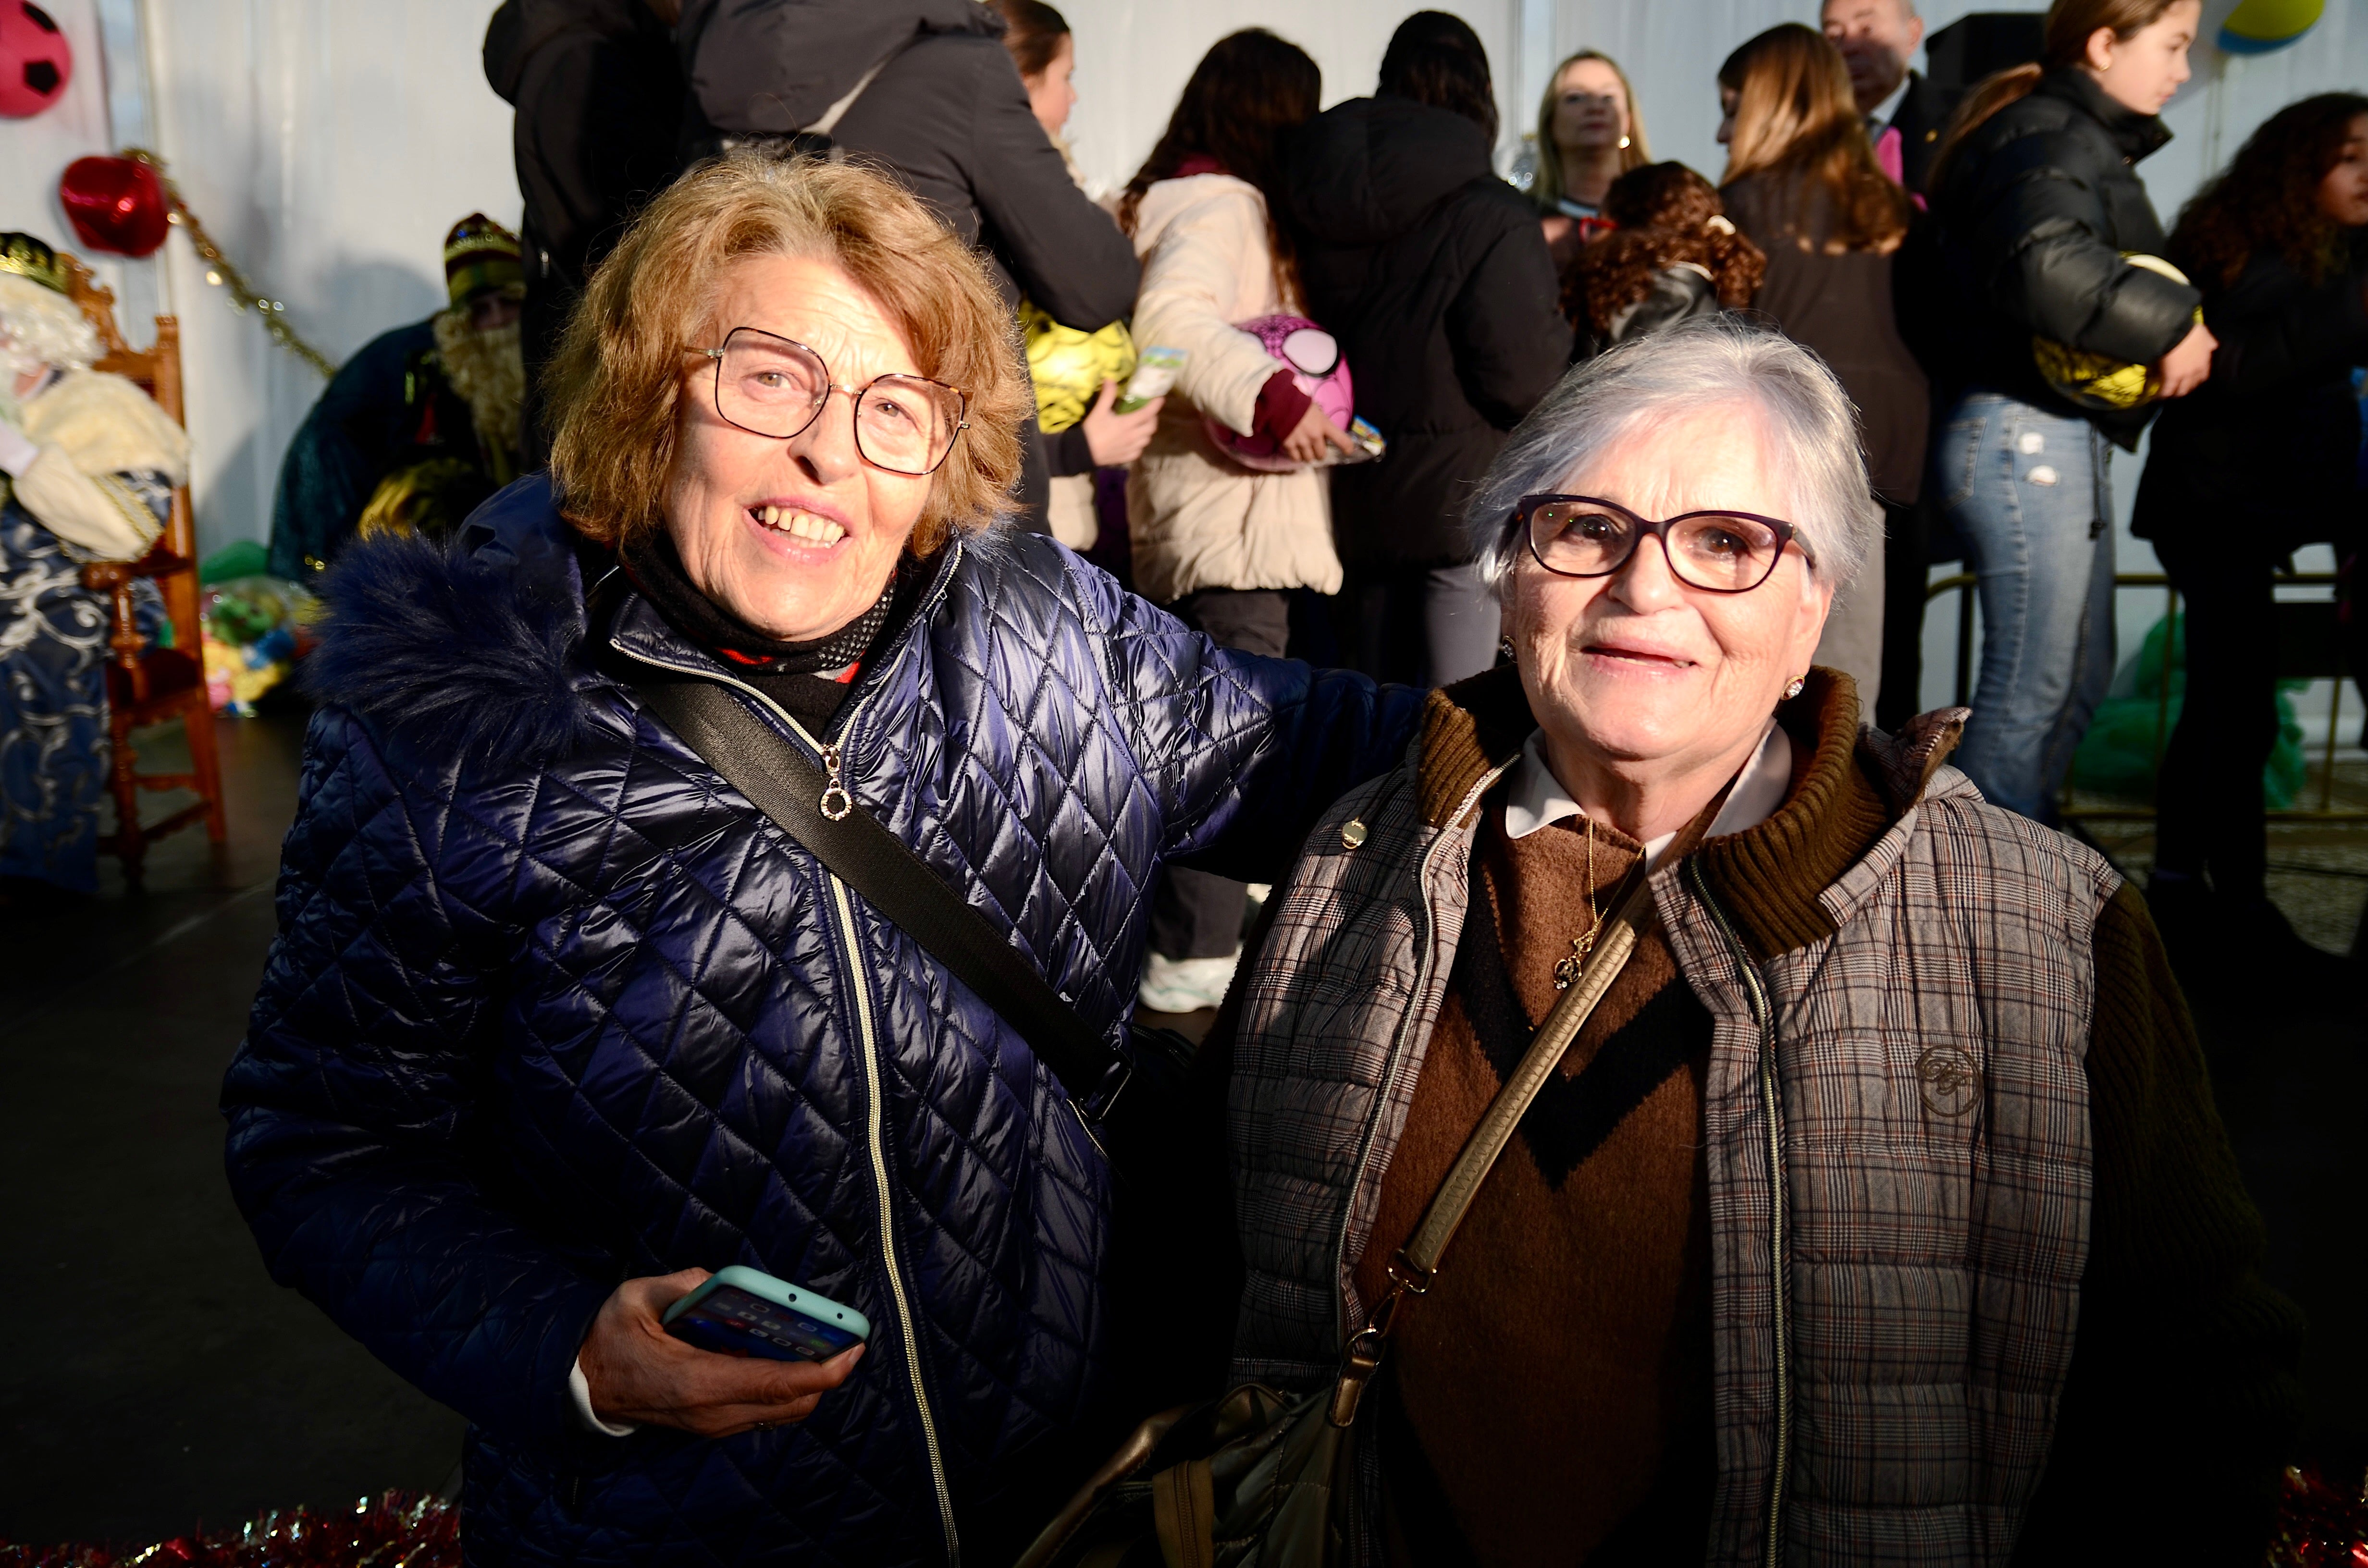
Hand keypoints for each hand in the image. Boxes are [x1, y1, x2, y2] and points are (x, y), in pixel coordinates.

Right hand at [576, 1268, 864, 1437]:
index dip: (824, 1369)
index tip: (855, 1346)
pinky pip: (767, 1410)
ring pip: (785, 1411)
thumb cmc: (609, 1340)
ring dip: (810, 1380)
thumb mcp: (634, 1300)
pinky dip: (787, 1386)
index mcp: (698, 1382)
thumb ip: (678, 1285)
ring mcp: (715, 1424)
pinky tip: (785, 1352)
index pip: (778, 1384)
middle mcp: (713, 1413)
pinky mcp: (715, 1425)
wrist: (584, 1387)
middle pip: (794, 1402)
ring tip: (822, 1339)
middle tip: (844, 1334)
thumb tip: (717, 1280)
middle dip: (827, 1372)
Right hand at [1079, 378, 1161, 466]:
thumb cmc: (1092, 430)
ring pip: (1147, 440)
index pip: (1148, 413)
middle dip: (1153, 418)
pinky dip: (1140, 444)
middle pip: (1151, 427)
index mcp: (1128, 423)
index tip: (1160, 398)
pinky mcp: (1126, 457)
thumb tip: (1110, 379)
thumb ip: (1107, 395)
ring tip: (1142, 426)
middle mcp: (1133, 437)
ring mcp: (1131, 448)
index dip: (1156, 405)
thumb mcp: (1099, 411)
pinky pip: (1139, 450)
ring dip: (1147, 431)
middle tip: (1148, 412)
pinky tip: (1134, 440)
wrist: (1083, 452)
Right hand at [1280, 401, 1359, 464]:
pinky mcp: (1289, 445)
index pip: (1342, 440)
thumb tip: (1323, 434)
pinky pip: (1296, 458)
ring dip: (1308, 455)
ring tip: (1304, 449)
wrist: (1279, 402)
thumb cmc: (1299, 404)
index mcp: (1324, 425)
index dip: (1347, 447)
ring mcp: (1302, 442)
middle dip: (1319, 452)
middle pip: (1322, 455)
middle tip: (1315, 447)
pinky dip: (1297, 456)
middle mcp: (1315, 436)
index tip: (1348, 451)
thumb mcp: (1316, 411)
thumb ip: (1321, 424)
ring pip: (1309, 459)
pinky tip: (1296, 450)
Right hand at [2155, 322, 2217, 398]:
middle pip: (2192, 386)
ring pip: (2181, 391)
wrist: (2176, 331)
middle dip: (2185, 388)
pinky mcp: (2172, 378)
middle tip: (2177, 389)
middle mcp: (2197, 370)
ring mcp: (2184, 375)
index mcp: (2204, 360)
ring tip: (2167, 393)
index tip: (2190, 380)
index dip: (2196, 379)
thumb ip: (2209, 342)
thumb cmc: (2189, 330)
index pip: (2203, 376)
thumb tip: (2213, 346)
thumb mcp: (2204, 334)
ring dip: (2174, 393)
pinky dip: (2161, 394)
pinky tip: (2155, 396)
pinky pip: (2166, 390)